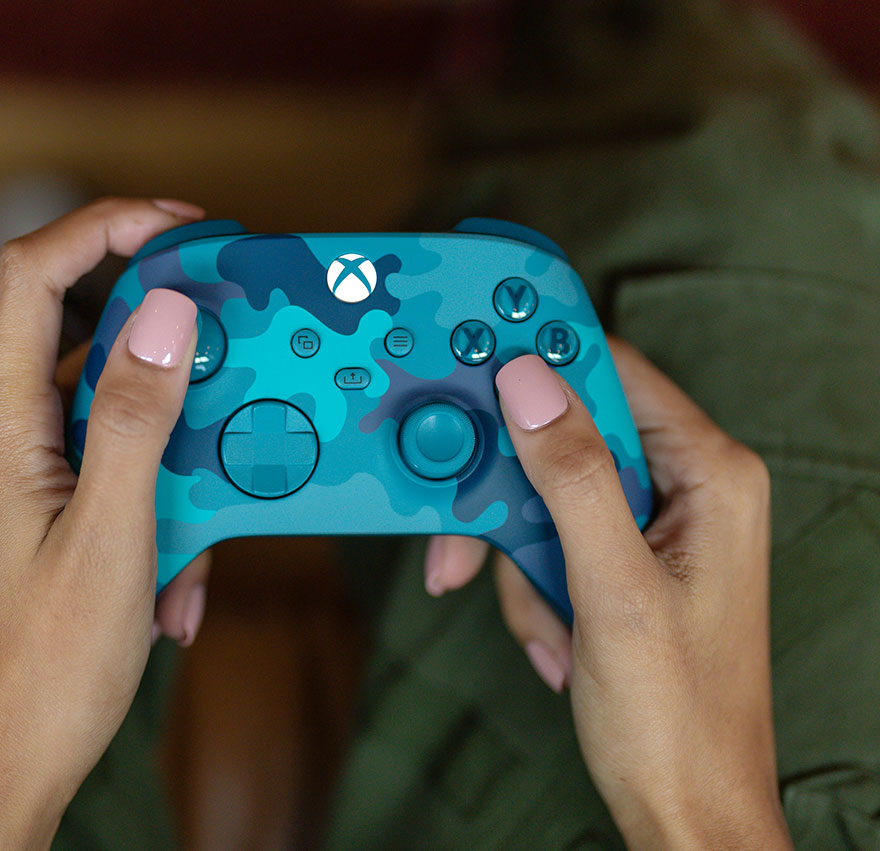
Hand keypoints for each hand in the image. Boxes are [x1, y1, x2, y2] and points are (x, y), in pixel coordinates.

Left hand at [0, 198, 206, 848]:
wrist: (3, 773)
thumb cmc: (44, 669)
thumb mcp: (112, 535)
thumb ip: (137, 417)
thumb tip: (165, 312)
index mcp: (6, 428)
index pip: (33, 279)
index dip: (103, 230)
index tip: (182, 224)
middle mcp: (14, 440)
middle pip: (91, 340)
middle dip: (172, 346)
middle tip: (240, 350)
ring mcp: (38, 481)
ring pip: (123, 419)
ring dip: (182, 459)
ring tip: (208, 528)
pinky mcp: (62, 518)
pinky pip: (127, 480)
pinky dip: (169, 515)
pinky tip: (181, 590)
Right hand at [425, 340, 791, 848]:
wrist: (683, 810)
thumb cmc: (677, 719)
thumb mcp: (613, 590)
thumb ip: (571, 480)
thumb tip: (526, 383)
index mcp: (709, 474)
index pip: (611, 375)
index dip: (538, 369)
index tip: (469, 369)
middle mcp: (684, 487)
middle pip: (564, 439)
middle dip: (510, 500)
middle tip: (466, 547)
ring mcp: (651, 525)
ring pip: (543, 495)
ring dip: (518, 560)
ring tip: (547, 628)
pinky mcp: (620, 558)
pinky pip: (548, 539)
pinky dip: (532, 586)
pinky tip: (556, 642)